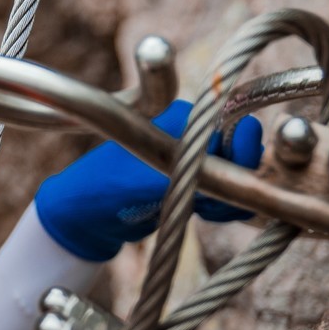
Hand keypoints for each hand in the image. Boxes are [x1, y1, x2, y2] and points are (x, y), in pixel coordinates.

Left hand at [34, 100, 262, 261]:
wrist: (86, 213)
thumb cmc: (115, 185)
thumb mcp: (160, 173)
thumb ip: (201, 162)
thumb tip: (239, 149)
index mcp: (181, 116)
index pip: (233, 125)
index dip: (242, 151)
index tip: (235, 176)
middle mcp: (187, 129)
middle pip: (237, 151)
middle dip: (236, 177)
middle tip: (213, 200)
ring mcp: (187, 154)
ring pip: (232, 173)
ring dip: (226, 196)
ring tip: (203, 209)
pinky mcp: (186, 177)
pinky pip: (220, 189)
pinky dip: (219, 204)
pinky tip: (202, 213)